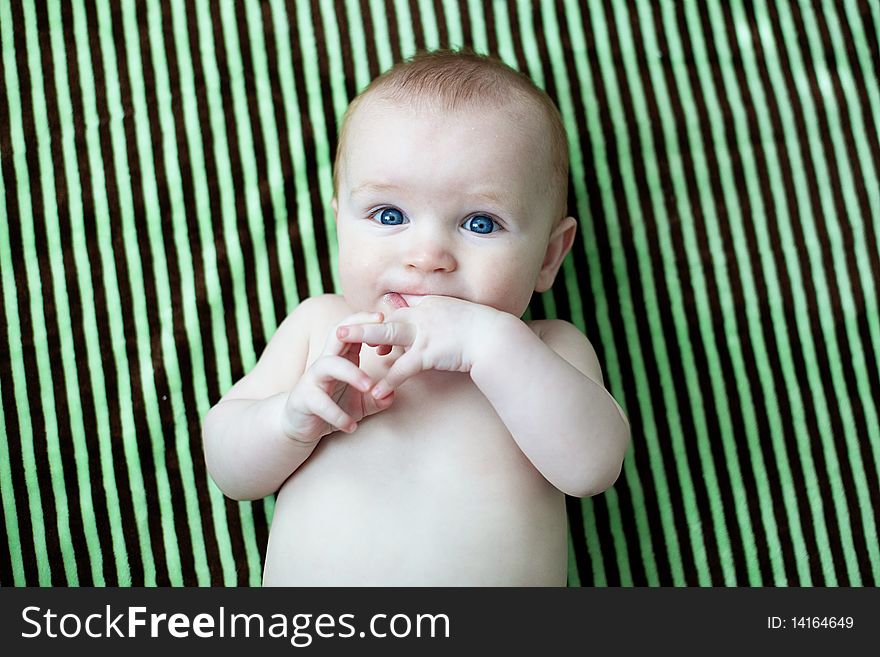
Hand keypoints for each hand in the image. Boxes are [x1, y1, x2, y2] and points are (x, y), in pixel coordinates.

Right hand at [281, 311, 394, 442]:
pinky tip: (352, 426)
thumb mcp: (359, 403)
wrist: (299, 426)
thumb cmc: (332, 406)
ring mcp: (312, 379)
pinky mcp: (303, 399)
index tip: (383, 317)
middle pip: (338, 337)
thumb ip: (376, 398)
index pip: (351, 331)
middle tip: (378, 337)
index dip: (364, 321)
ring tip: (370, 387)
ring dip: (352, 373)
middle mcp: (325, 363)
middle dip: (356, 331)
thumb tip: (392, 395)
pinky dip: (338, 415)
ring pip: (329, 365)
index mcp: (340, 358)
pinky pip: (320, 403)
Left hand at [336, 295, 502, 398]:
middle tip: (340, 330)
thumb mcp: (460, 319)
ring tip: (339, 344)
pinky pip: (403, 367)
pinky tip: (376, 392)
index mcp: (430, 306)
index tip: (374, 332)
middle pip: (387, 318)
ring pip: (387, 334)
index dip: (385, 322)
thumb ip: (444, 322)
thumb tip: (435, 331)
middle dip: (363, 324)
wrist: (496, 338)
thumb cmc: (484, 331)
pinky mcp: (428, 352)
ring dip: (362, 338)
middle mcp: (424, 314)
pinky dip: (389, 380)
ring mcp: (425, 332)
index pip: (400, 312)